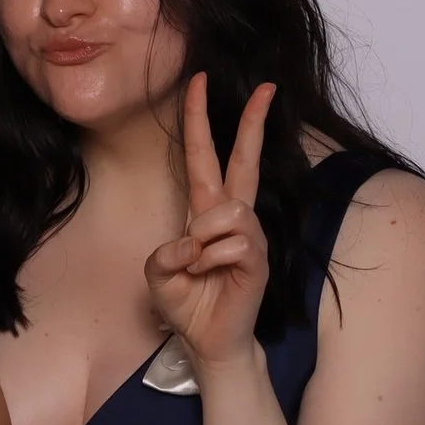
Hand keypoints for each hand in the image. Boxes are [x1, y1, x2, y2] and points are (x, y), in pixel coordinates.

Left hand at [145, 75, 277, 373]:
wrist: (209, 341)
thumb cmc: (187, 303)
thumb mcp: (157, 272)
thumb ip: (166, 250)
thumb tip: (195, 239)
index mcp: (204, 211)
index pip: (205, 156)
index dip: (200, 120)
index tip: (199, 82)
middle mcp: (232, 217)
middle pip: (245, 159)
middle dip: (254, 122)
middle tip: (266, 86)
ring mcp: (249, 236)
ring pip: (228, 209)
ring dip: (202, 238)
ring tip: (198, 265)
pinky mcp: (259, 258)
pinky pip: (233, 242)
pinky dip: (211, 260)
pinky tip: (211, 276)